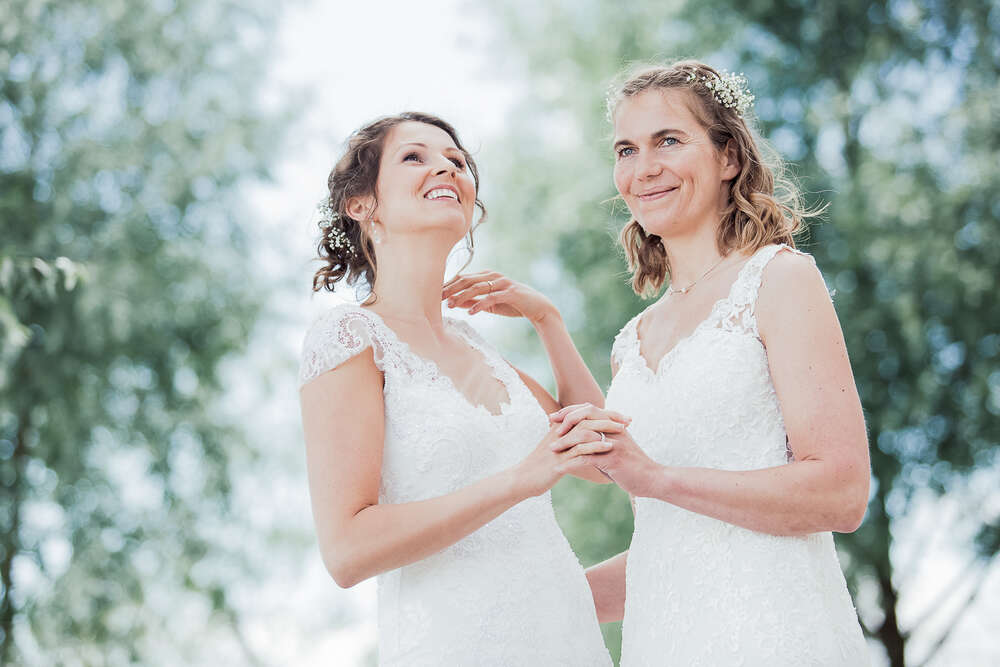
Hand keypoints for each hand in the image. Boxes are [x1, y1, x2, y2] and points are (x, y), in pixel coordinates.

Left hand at [442, 270, 556, 324]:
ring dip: (462, 296)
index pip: (463, 278)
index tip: (435, 295)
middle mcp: (493, 276)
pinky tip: (471, 312)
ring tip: (451, 305)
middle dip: (451, 289)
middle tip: (438, 298)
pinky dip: (480, 304)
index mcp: (487, 276)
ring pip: (477, 287)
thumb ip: (474, 301)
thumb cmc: (513, 304)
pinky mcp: (510, 293)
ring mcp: (502, 283)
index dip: (449, 285)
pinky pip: (492, 298)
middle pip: (467, 280)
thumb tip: (455, 303)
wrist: (538, 307)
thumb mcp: (490, 304)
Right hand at [514, 421, 615, 497]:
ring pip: (585, 431)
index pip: (586, 415)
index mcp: (561, 428)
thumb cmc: (541, 466)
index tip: (624, 417)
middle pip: (587, 417)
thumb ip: (571, 442)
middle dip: (609, 418)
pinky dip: (596, 447)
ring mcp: (560, 445)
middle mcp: (560, 432)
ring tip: (622, 431)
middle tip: (628, 421)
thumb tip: (589, 440)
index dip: (606, 414)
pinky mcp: (559, 459)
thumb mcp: (557, 450)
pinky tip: (609, 448)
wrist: (523, 479)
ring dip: (605, 429)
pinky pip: (580, 449)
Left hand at [550, 404, 658, 496]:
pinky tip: (559, 469)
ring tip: (551, 450)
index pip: (590, 409)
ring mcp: (614, 444)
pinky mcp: (613, 459)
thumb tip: (583, 442)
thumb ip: (602, 442)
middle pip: (586, 415)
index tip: (555, 417)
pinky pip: (587, 458)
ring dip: (565, 442)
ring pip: (584, 437)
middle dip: (566, 419)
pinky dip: (570, 463)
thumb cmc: (635, 466)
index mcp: (615, 425)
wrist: (653, 479)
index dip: (571, 410)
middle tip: (550, 426)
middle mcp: (615, 430)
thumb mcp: (619, 448)